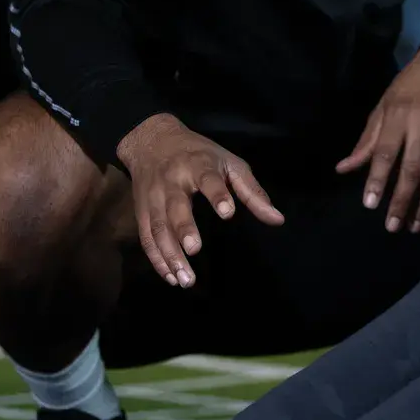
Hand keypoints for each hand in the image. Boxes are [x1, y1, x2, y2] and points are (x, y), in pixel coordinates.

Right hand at [115, 114, 284, 288]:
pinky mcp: (141, 211)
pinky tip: (170, 277)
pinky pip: (146, 238)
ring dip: (169, 254)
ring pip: (158, 227)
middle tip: (195, 250)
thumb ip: (252, 192)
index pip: (208, 179)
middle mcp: (172, 181)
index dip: (217, 195)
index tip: (227, 213)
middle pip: (175, 206)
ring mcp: (153, 197)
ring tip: (184, 279)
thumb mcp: (229, 163)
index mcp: (198, 165)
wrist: (151, 140)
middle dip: (184, 228)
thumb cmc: (199, 154)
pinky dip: (156, 259)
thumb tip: (277, 219)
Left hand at [336, 39, 419, 232]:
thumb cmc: (412, 84)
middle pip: (413, 169)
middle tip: (392, 226)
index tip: (370, 204)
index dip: (378, 179)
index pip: (386, 153)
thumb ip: (368, 139)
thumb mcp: (385, 104)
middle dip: (402, 200)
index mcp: (398, 116)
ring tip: (414, 226)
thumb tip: (344, 168)